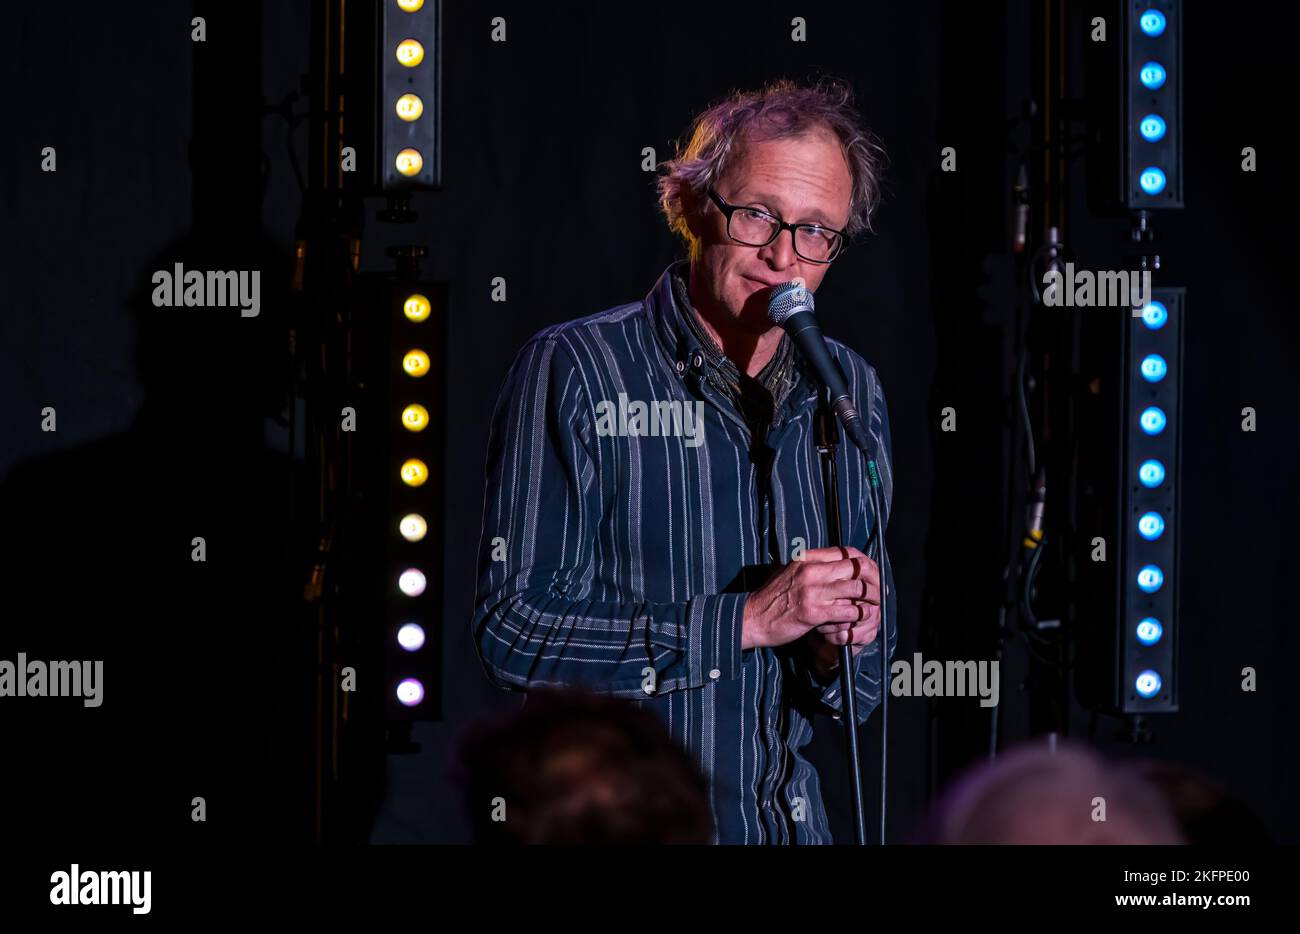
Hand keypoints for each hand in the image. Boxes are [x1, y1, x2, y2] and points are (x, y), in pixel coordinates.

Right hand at [741, 546, 880, 650]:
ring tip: (872, 607)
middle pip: (856, 568)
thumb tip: (836, 566)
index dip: (865, 562)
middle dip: (873, 580)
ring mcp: (813, 591)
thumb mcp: (790, 572)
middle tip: (877, 592)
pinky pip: (847, 611)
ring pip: (856, 589)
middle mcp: (811, 571)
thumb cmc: (772, 598)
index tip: (872, 572)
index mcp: (807, 558)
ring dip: (868, 600)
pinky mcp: (814, 613)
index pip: (846, 552)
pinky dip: (857, 616)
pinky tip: (858, 620)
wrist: (752, 618)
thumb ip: (812, 567)